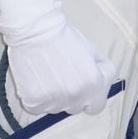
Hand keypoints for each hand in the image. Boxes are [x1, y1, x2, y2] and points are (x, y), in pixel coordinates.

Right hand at [0, 0, 115, 115]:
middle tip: (62, 75)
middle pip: (75, 107)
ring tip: (48, 73)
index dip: (89, 97)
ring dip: (53, 96)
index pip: (96, 107)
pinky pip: (38, 107)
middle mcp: (76, 96)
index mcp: (93, 84)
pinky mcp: (35, 101)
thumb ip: (101, 72)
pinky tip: (37, 79)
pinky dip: (36, 96)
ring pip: (56, 108)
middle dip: (71, 95)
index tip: (82, 86)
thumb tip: (102, 84)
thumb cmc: (63, 37)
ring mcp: (55, 101)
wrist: (36, 30)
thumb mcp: (92, 51)